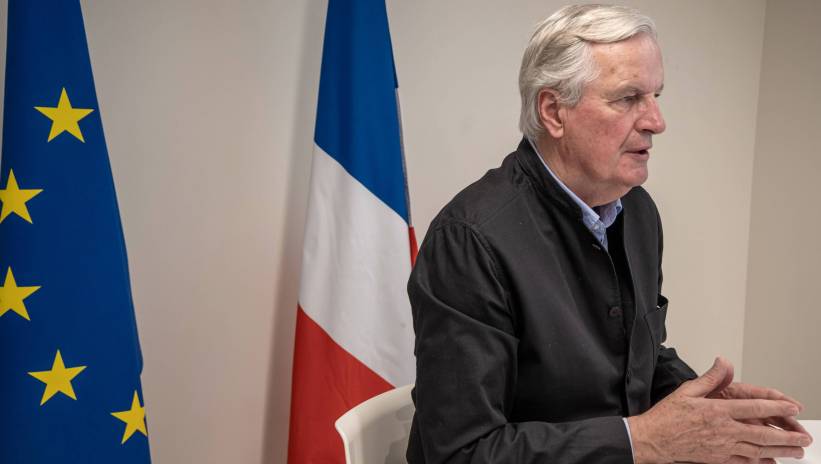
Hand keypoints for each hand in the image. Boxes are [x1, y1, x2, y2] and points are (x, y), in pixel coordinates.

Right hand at [627, 357, 812, 463]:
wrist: (653, 440)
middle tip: (804, 437)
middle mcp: (723, 430)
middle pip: (763, 434)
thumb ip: (710, 377)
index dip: (777, 408)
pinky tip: (771, 462)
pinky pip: (745, 463)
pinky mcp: (717, 459)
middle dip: (787, 436)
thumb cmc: (667, 416)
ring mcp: (722, 447)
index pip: (755, 408)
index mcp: (717, 411)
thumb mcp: (687, 390)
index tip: (793, 407)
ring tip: (797, 452)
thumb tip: (724, 363)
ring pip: (758, 450)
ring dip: (780, 451)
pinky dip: (761, 463)